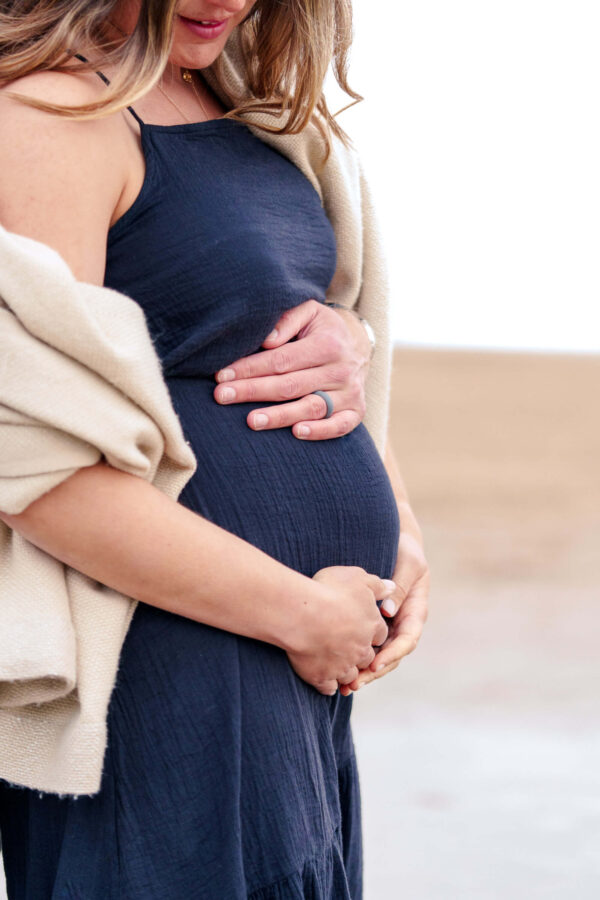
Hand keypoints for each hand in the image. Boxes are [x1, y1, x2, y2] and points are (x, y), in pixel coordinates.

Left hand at [213, 299, 370, 439]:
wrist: (358, 347)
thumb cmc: (322, 330)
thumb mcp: (309, 312)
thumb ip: (287, 320)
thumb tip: (266, 340)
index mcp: (327, 344)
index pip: (281, 360)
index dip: (250, 368)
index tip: (222, 375)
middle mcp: (340, 370)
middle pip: (290, 385)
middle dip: (253, 391)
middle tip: (222, 396)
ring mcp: (349, 393)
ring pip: (311, 407)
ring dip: (280, 416)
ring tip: (252, 421)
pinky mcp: (356, 411)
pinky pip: (339, 426)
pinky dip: (320, 431)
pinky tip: (296, 433)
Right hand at [286, 566, 393, 694]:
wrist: (303, 614)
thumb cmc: (329, 591)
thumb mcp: (358, 578)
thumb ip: (377, 585)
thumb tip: (392, 587)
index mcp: (372, 626)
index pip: (380, 634)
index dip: (372, 631)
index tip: (363, 628)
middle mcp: (361, 649)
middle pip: (368, 657)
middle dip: (361, 654)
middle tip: (349, 648)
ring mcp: (343, 666)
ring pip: (350, 675)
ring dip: (345, 672)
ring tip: (335, 666)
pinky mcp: (322, 676)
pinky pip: (329, 687)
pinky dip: (327, 684)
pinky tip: (322, 678)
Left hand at [339, 532, 429, 695]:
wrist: (397, 543)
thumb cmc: (406, 550)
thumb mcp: (408, 563)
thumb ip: (400, 586)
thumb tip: (388, 611)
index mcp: (415, 611)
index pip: (407, 640)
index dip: (392, 654)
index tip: (375, 664)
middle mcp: (403, 623)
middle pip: (392, 655)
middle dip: (374, 671)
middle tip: (355, 683)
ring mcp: (389, 625)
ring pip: (378, 655)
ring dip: (364, 671)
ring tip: (345, 686)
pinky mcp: (374, 623)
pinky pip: (367, 645)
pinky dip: (356, 657)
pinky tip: (339, 669)